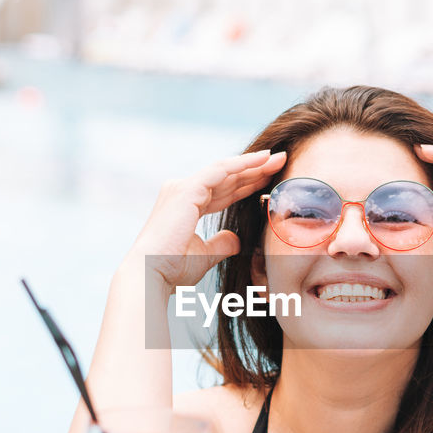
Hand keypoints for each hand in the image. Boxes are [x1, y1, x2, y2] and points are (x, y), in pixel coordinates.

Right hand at [130, 149, 286, 290]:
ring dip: (253, 163)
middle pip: (227, 177)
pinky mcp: (186, 189)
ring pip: (225, 170)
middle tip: (281, 161)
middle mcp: (182, 191)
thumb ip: (221, 244)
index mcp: (186, 205)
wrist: (151, 274)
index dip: (248, 184)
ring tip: (278, 158)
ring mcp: (183, 187)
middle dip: (255, 170)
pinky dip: (242, 163)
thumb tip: (236, 239)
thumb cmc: (172, 269)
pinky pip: (220, 170)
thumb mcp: (204, 255)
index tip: (270, 179)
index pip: (224, 190)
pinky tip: (262, 159)